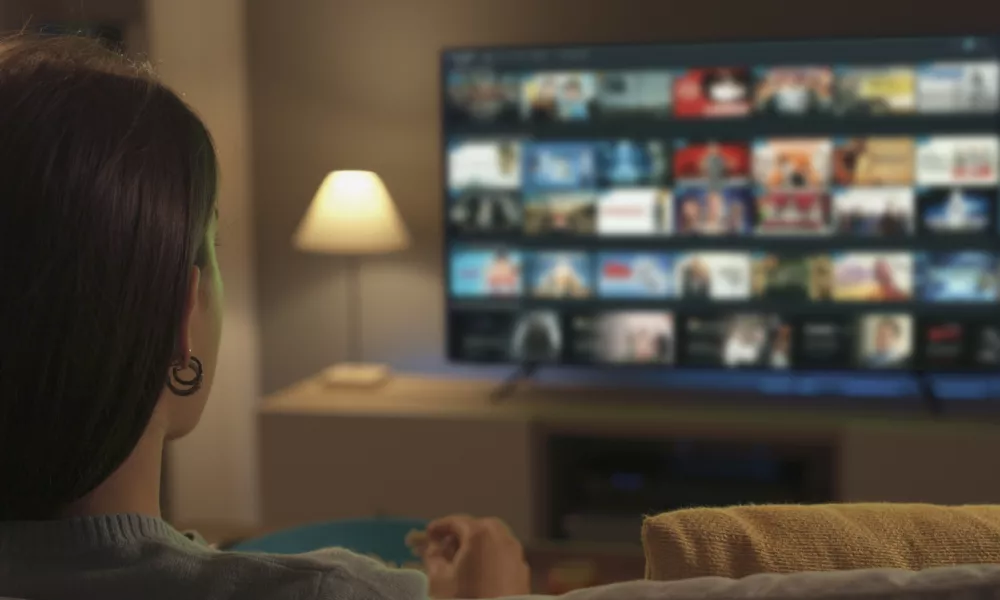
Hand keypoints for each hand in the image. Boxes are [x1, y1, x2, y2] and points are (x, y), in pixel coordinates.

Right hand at [415, 515, 530, 598]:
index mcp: (480, 534)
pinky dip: (490, 556)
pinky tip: (480, 572)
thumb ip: (433, 557)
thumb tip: (432, 549)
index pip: (456, 521)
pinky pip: (503, 554)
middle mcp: (502, 538)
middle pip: (478, 527)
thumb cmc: (466, 598)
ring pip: (494, 539)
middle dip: (461, 533)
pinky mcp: (522, 570)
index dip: (440, 526)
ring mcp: (516, 553)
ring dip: (477, 544)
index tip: (430, 533)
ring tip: (462, 560)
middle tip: (445, 546)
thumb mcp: (439, 579)